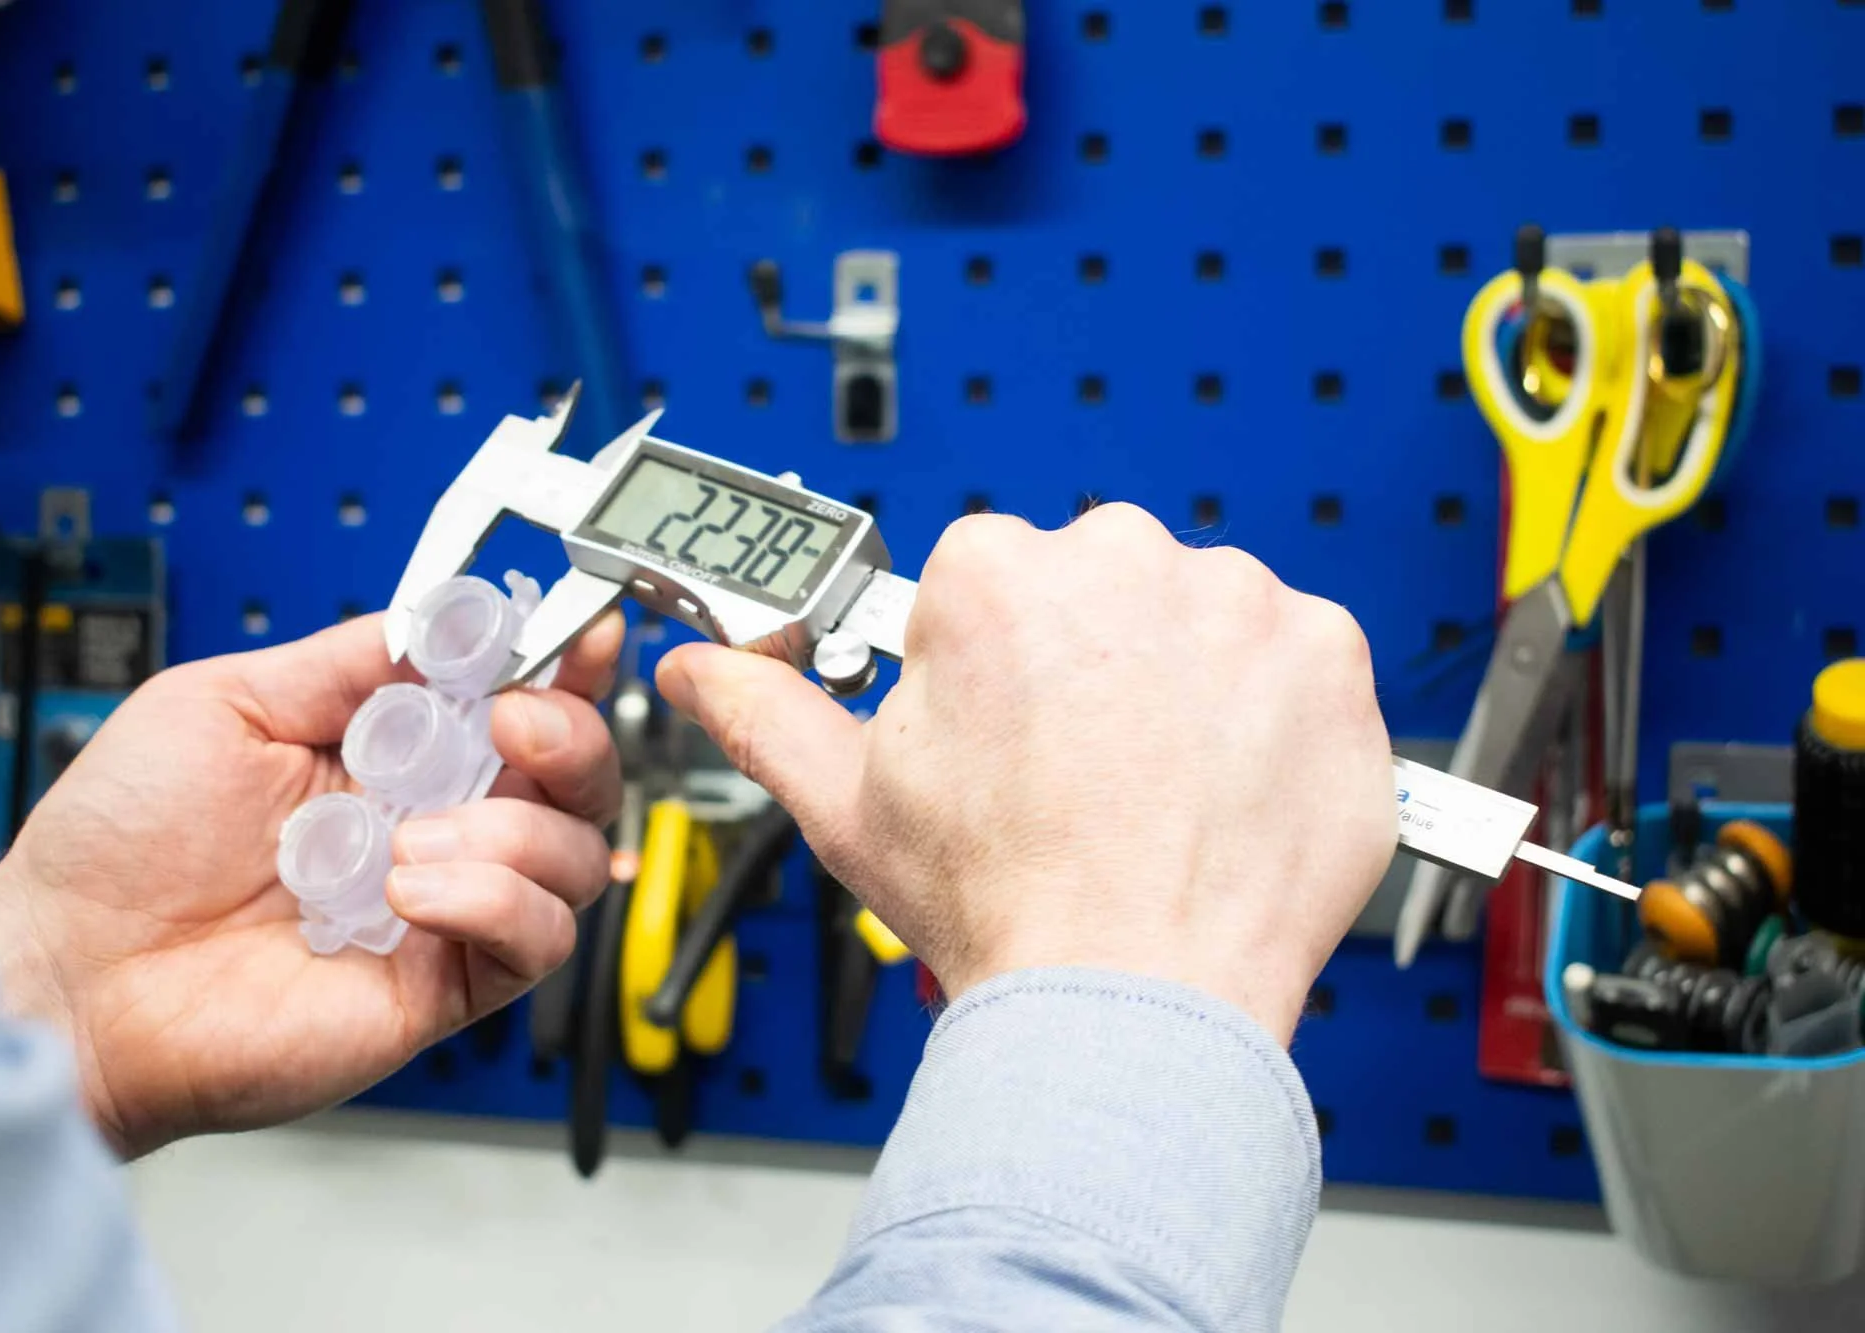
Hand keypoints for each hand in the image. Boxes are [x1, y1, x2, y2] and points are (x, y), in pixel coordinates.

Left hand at [0, 612, 623, 1157]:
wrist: (71, 975)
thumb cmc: (119, 850)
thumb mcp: (223, 704)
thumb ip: (344, 663)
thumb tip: (444, 619)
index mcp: (394, 755)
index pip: (516, 702)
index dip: (565, 667)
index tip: (581, 633)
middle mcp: (434, 826)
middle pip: (578, 779)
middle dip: (571, 736)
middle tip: (515, 724)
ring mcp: (446, 907)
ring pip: (576, 859)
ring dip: (514, 832)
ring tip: (409, 839)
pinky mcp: (444, 985)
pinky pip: (534, 941)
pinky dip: (495, 902)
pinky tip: (414, 891)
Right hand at [658, 505, 1394, 1041]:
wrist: (1137, 1001)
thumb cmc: (1006, 910)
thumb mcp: (850, 807)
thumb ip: (767, 712)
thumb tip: (705, 669)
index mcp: (995, 577)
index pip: (992, 579)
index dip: (995, 665)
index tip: (1008, 729)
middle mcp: (1118, 563)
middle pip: (1099, 587)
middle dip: (1091, 662)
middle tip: (1081, 769)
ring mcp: (1234, 604)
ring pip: (1199, 618)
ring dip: (1184, 683)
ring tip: (1154, 788)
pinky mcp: (1326, 654)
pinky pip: (1297, 658)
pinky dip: (1274, 714)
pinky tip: (1226, 788)